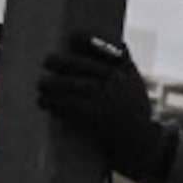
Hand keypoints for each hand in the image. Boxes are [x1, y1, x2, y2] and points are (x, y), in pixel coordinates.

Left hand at [37, 35, 176, 182]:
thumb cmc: (133, 112)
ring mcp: (108, 98)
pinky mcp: (96, 117)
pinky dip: (54, 103)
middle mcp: (118, 82)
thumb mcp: (134, 84)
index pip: (110, 48)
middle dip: (63, 62)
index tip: (72, 37)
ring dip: (53, 84)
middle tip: (47, 61)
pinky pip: (69, 105)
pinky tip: (45, 102)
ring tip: (41, 86)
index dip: (90, 40)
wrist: (141, 145)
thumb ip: (121, 64)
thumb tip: (93, 45)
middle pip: (85, 66)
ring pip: (74, 85)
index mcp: (127, 71)